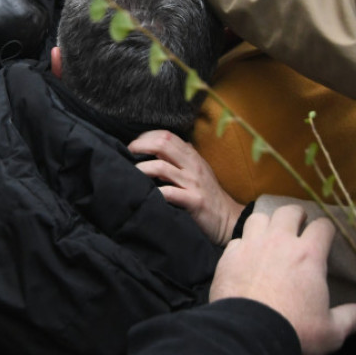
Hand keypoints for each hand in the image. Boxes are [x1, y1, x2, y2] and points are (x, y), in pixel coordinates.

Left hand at [131, 130, 243, 245]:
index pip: (167, 135)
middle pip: (163, 144)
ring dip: (142, 169)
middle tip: (127, 154)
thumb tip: (165, 142)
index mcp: (192, 156)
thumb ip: (183, 156)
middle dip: (140, 146)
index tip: (133, 145)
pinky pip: (170, 193)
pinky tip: (145, 194)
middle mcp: (193, 166)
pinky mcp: (194, 201)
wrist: (228, 220)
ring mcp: (193, 183)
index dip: (146, 137)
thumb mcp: (199, 170)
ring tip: (131, 174)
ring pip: (161, 167)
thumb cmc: (209, 194)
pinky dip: (155, 192)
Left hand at [210, 205, 355, 354]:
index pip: (322, 226)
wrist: (250, 336)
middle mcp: (280, 242)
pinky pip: (237, 239)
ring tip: (270, 235)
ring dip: (267, 224)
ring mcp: (252, 245)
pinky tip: (246, 255)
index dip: (326, 229)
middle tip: (298, 226)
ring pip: (259, 217)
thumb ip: (351, 318)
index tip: (325, 235)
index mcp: (309, 255)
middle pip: (289, 211)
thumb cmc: (295, 332)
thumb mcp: (331, 331)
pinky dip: (243, 244)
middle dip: (296, 215)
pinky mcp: (229, 255)